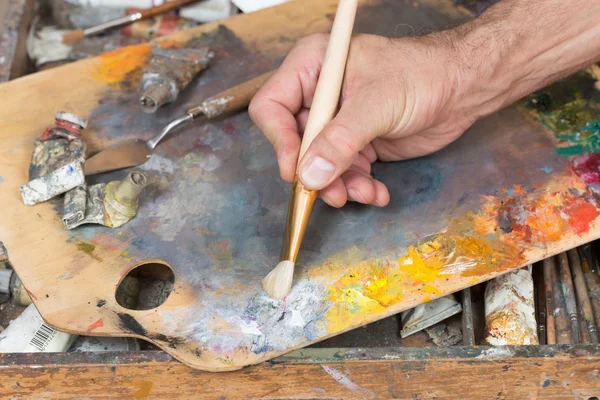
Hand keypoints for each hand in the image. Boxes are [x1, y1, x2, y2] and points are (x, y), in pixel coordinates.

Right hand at [249, 33, 474, 207]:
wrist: (464, 87)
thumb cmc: (422, 74)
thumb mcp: (377, 104)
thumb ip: (340, 140)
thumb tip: (308, 175)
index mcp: (312, 67)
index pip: (273, 107)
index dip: (280, 141)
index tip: (296, 171)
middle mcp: (319, 96)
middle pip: (295, 144)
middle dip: (315, 172)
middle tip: (333, 194)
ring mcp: (338, 123)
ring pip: (320, 165)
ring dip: (339, 186)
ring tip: (365, 193)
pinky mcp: (357, 144)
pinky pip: (344, 173)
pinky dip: (359, 187)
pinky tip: (378, 192)